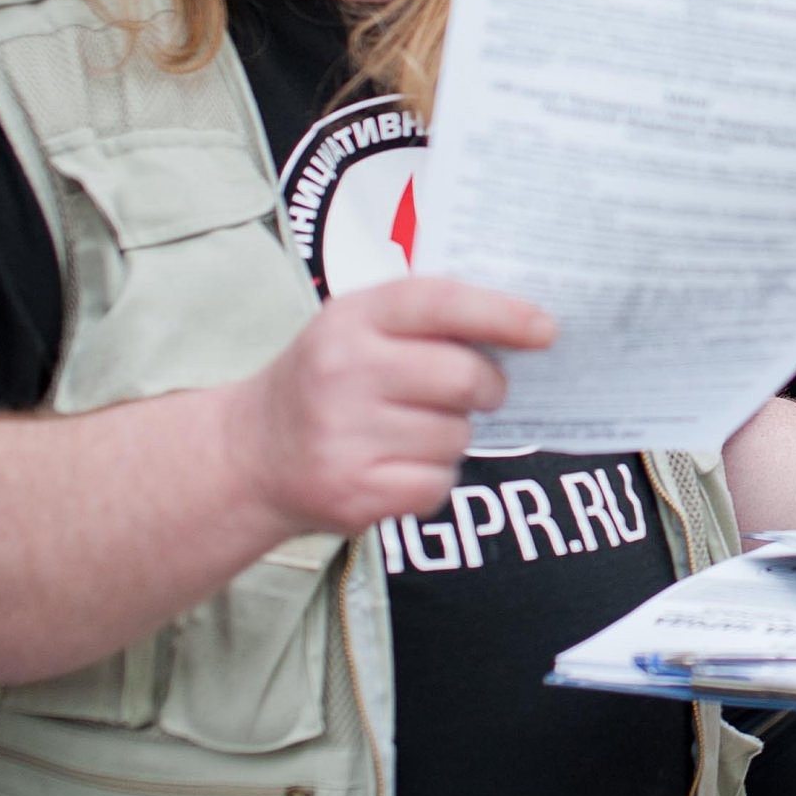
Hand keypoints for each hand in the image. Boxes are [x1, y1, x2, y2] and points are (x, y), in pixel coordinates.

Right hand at [228, 276, 555, 535]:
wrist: (249, 454)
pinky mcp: (353, 492)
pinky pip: (438, 483)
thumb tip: (524, 326)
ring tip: (411, 429)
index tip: (546, 329)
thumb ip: (427, 317)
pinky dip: (433, 477)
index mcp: (352, 318)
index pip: (440, 303)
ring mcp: (344, 435)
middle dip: (487, 387)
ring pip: (456, 436)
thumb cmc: (327, 380)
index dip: (502, 313)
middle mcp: (344, 371)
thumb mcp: (358, 326)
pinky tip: (398, 464)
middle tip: (479, 390)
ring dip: (453, 435)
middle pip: (463, 377)